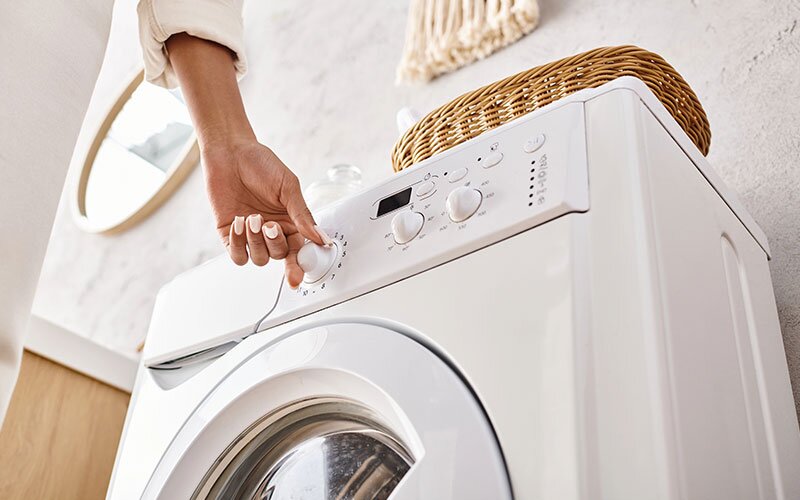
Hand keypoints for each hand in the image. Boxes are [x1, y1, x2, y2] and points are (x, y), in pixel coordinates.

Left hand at [163, 33, 331, 285]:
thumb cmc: (261, 163)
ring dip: (255, 242)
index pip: (300, 252)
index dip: (299, 267)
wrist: (230, 152)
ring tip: (251, 219)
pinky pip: (237, 255)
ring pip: (259, 259)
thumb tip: (321, 239)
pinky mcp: (230, 234)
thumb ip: (303, 217)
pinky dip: (238, 244)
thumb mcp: (288, 187)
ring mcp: (251, 235)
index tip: (296, 276)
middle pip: (279, 257)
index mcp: (292, 222)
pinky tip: (238, 224)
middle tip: (269, 225)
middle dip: (274, 243)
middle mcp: (272, 231)